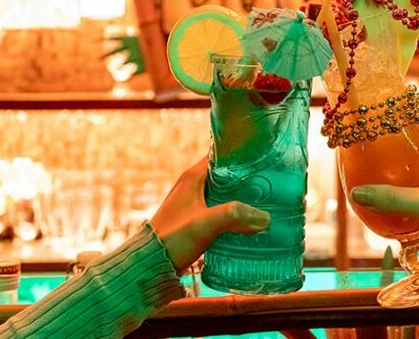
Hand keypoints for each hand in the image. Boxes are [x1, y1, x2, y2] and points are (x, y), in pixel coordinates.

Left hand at [151, 157, 269, 272]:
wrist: (148, 264)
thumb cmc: (173, 239)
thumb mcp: (205, 224)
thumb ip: (234, 216)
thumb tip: (265, 217)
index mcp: (192, 177)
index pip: (221, 155)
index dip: (241, 155)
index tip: (263, 159)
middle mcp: (191, 185)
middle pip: (225, 173)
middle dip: (246, 178)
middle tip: (269, 183)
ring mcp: (192, 201)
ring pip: (222, 191)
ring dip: (240, 195)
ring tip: (264, 201)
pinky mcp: (193, 217)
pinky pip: (218, 207)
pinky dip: (232, 209)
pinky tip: (246, 220)